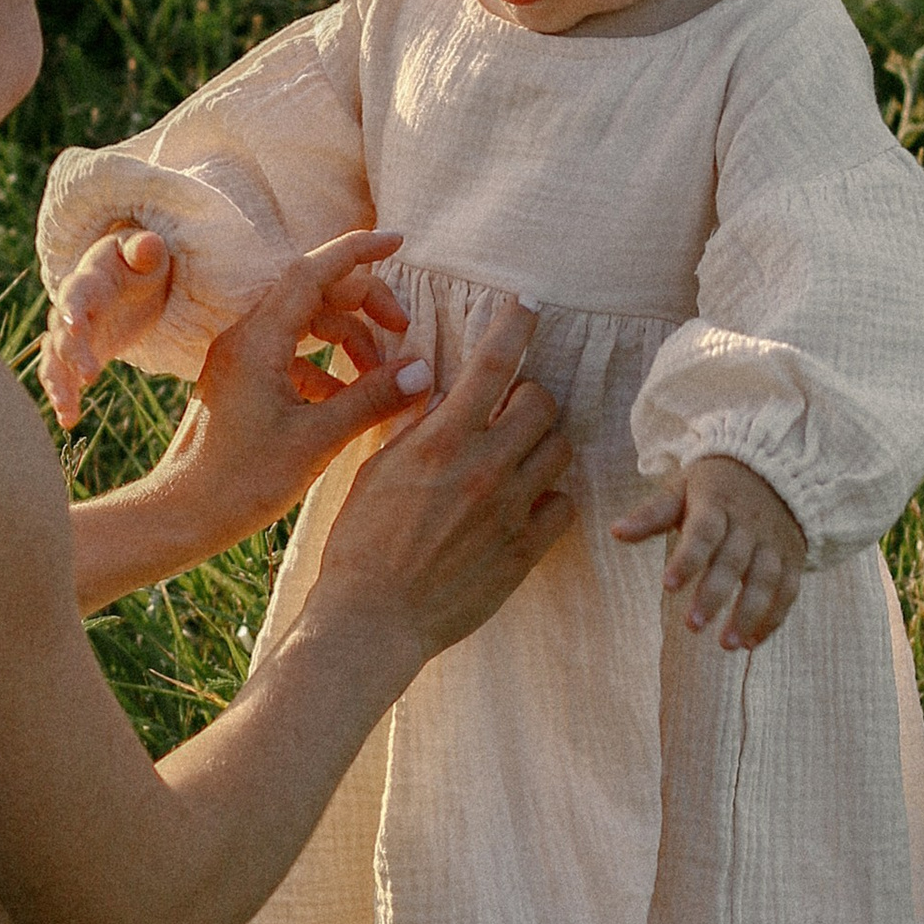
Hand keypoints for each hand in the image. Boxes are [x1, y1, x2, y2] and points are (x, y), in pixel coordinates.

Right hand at [39, 227, 172, 427]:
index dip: (72, 309)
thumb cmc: (140, 260)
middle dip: (72, 354)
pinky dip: (64, 397)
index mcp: (89, 279)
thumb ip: (145, 249)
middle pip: (63, 332)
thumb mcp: (147, 252)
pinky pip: (63, 376)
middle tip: (89, 376)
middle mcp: (72, 308)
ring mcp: (72, 334)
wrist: (130, 277)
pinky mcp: (78, 354)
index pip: (75, 293)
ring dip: (58, 384)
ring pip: (54, 359)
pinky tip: (68, 420)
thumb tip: (146, 246)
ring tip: (66, 411)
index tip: (75, 326)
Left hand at [158, 230, 425, 543]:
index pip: (314, 272)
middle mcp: (245, 339)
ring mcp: (239, 361)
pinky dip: (325, 369)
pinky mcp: (239, 384)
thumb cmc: (239, 482)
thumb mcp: (316, 440)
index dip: (359, 251)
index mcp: (259, 340)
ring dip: (348, 341)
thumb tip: (421, 370)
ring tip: (381, 379)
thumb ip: (371, 400)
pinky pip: (290, 357)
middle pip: (314, 295)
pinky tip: (346, 404)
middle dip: (364, 305)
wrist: (178, 516)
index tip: (399, 241)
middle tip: (404, 331)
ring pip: (305, 327)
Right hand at [310, 301, 573, 674]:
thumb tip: (444, 398)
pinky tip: (524, 506)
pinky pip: (564, 507)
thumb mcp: (376, 471)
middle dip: (530, 399)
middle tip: (509, 413)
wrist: (372, 619)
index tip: (528, 304)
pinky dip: (550, 500)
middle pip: (543, 403)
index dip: (515, 325)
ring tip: (515, 459)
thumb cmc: (360, 544)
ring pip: (560, 450)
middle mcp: (484, 469)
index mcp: (441, 442)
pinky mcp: (524, 551)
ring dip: (542, 446)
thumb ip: (416, 431)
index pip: (493, 364)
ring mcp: (509, 510)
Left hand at [613, 452, 805, 649]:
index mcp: (716, 504)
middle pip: (732, 562)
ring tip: (727, 645)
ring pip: (765, 579)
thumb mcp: (680, 489)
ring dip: (749, 614)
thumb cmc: (712, 487)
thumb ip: (651, 514)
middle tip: (692, 626)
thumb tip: (615, 532)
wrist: (772, 470)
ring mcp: (773, 542)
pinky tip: (752, 642)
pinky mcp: (792, 558)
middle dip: (714, 595)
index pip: (703, 532)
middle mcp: (748, 525)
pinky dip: (774, 617)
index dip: (688, 559)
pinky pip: (788, 590)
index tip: (668, 586)